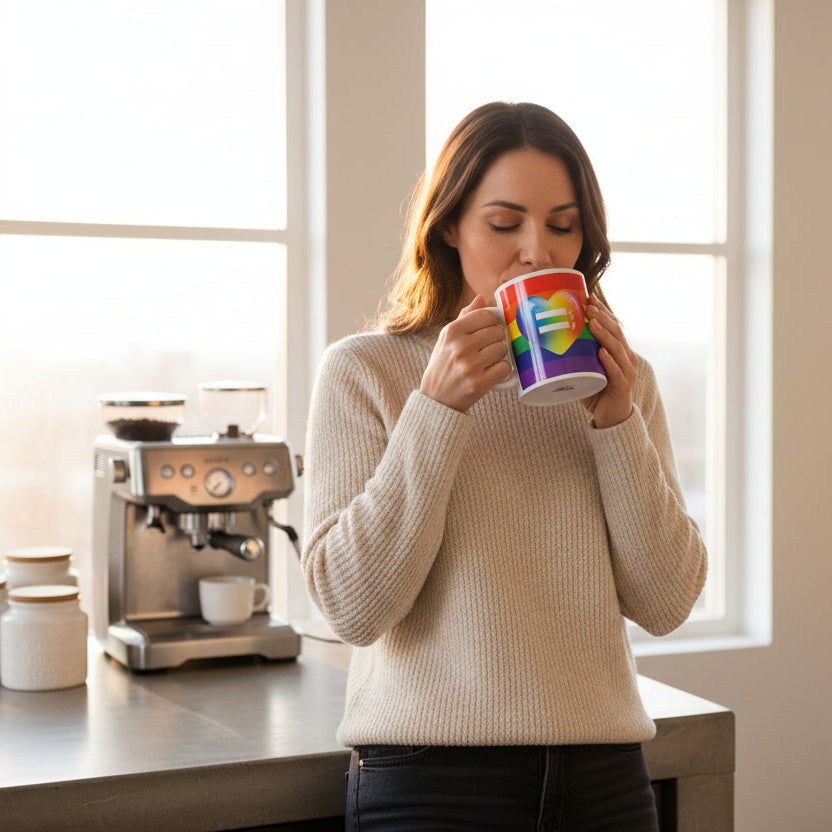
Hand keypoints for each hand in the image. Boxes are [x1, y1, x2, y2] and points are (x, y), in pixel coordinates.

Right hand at [420, 295, 510, 412]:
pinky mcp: (479, 384)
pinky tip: (491, 373)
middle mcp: (460, 346)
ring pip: (502, 349)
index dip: (491, 324)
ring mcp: (469, 366)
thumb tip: (482, 298)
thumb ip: (464, 318)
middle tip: (486, 350)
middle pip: (498, 332)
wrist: (435, 400)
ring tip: (487, 362)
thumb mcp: (446, 339)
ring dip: (499, 356)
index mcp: (451, 331)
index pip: (487, 316)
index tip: (487, 333)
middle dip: (496, 341)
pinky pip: (504, 368)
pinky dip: (502, 371)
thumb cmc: (443, 366)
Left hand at [583, 295, 637, 427]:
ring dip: (605, 334)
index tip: (590, 297)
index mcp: (619, 351)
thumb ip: (574, 358)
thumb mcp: (585, 371)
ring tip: (593, 323)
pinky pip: (616, 371)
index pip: (613, 326)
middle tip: (589, 305)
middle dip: (603, 317)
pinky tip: (602, 352)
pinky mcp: (623, 387)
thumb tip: (545, 347)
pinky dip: (609, 361)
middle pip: (616, 333)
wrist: (612, 419)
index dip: (604, 311)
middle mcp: (626, 358)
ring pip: (617, 348)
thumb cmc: (597, 393)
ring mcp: (627, 372)